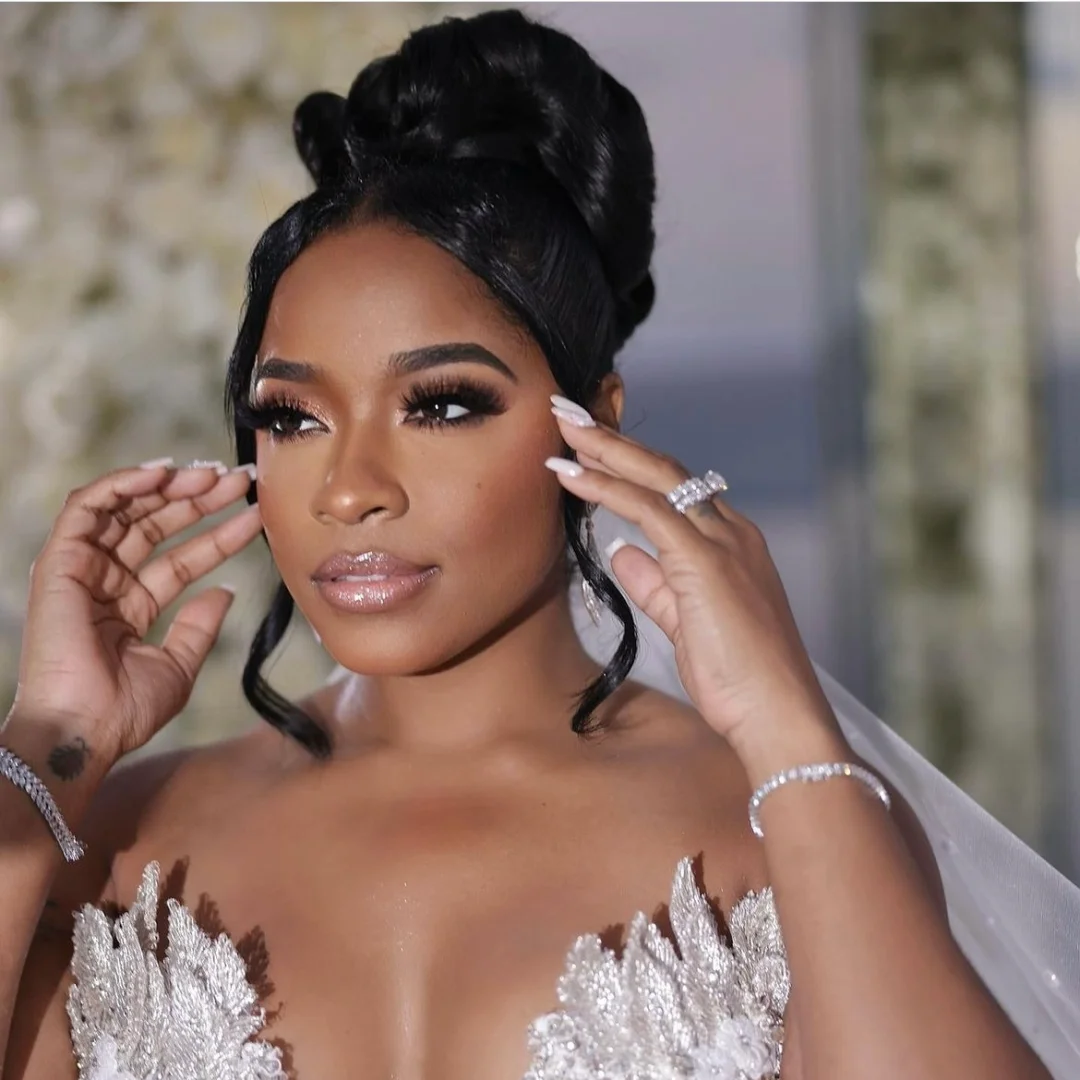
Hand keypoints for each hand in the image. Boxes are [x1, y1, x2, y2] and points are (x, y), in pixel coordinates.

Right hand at [8, 461, 262, 762]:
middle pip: (157, 526)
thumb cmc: (125, 710)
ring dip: (168, 486)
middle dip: (199, 499)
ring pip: (126, 510)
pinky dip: (121, 484)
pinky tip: (161, 473)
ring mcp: (82, 570)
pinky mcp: (60, 562)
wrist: (86, 730)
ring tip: (211, 474)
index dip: (218, 534)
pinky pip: (86, 509)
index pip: (182, 559)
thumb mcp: (178, 664)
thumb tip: (225, 591)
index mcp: (131, 606)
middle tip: (239, 480)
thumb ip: (199, 625)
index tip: (255, 513)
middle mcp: (106, 582)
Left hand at [548, 404, 837, 751]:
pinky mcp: (707, 560)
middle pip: (663, 467)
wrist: (778, 715)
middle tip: (566, 409)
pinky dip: (606, 486)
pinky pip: (648, 508)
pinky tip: (571, 473)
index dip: (627, 462)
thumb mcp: (686, 622)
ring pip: (655, 475)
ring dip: (603, 447)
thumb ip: (656, 583)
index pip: (672, 487)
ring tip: (561, 424)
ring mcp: (723, 540)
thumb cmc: (739, 679)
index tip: (587, 444)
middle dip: (611, 437)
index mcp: (730, 542)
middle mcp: (731, 530)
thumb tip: (622, 550)